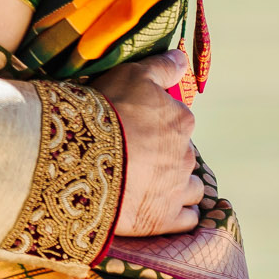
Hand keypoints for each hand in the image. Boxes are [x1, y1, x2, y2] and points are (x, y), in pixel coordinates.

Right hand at [93, 52, 201, 235]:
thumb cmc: (108, 110)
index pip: (180, 124)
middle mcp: (187, 156)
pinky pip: (186, 220)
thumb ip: (162, 67)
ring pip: (192, 190)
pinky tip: (162, 209)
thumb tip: (183, 58)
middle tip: (139, 158)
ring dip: (179, 188)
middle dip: (168, 158)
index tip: (140, 130)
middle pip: (184, 157)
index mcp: (182, 122)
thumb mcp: (133, 75)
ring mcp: (177, 190)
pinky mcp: (165, 219)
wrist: (86, 157)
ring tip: (153, 186)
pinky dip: (178, 215)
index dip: (160, 127)